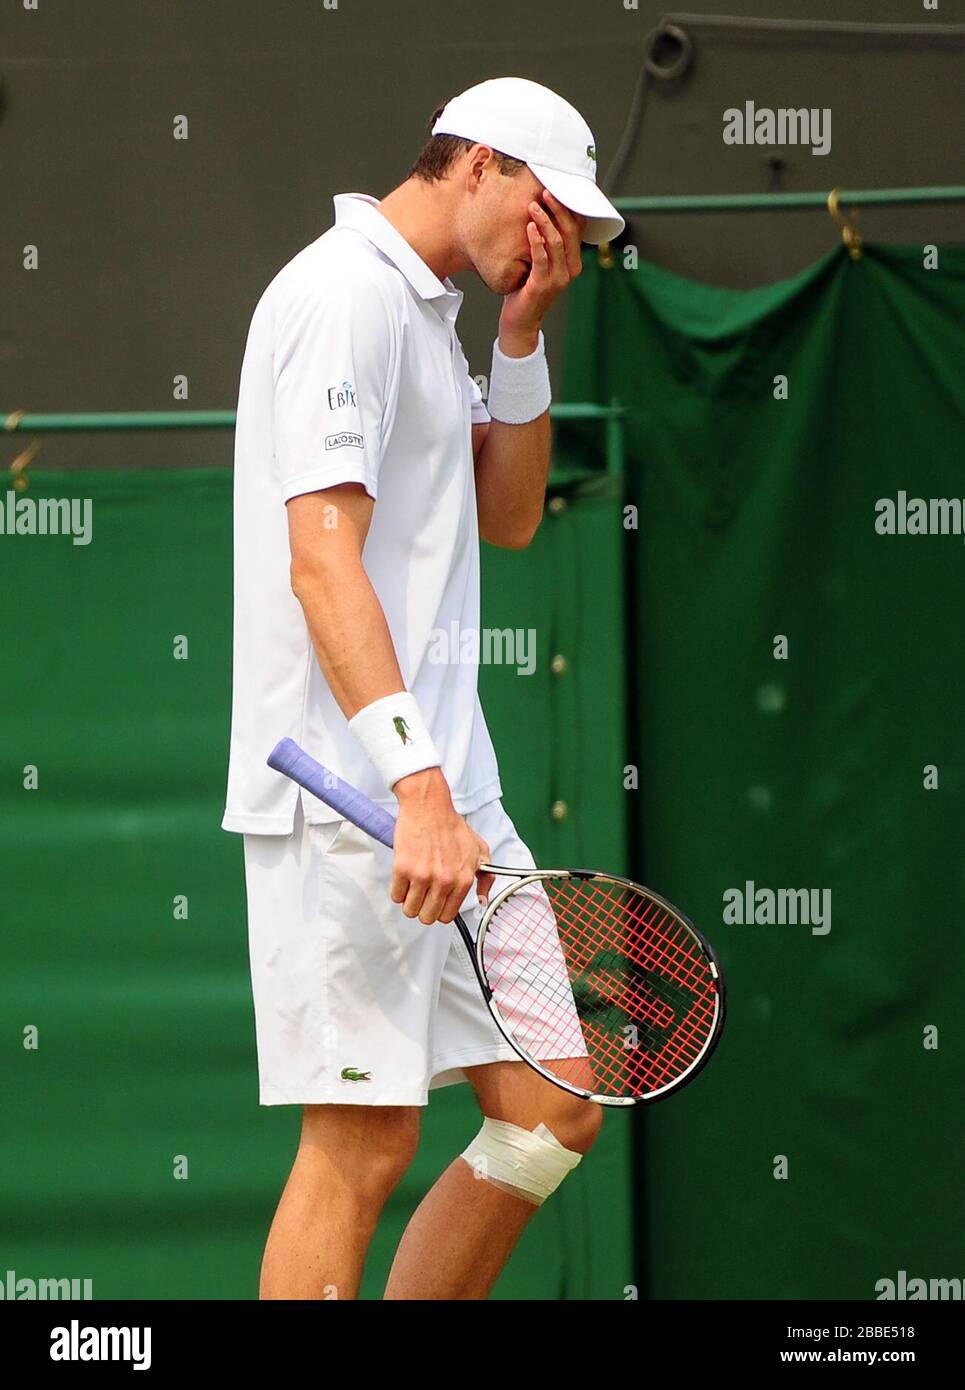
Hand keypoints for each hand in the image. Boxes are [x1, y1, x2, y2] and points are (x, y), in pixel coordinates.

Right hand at [391, 768, 492, 924]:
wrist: (428, 806)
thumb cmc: (451, 826)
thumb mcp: (478, 850)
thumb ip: (485, 876)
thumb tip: (482, 899)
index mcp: (463, 879)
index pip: (448, 916)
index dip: (439, 910)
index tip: (435, 902)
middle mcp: (444, 880)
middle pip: (427, 917)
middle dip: (423, 908)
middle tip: (422, 894)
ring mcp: (422, 876)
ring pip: (410, 910)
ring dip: (409, 901)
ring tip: (413, 885)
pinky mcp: (403, 869)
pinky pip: (396, 895)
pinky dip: (398, 890)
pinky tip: (404, 877)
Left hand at [498, 190, 586, 349]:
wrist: (520, 320)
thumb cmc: (526, 288)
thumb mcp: (541, 263)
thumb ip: (548, 244)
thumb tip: (542, 212)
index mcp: (573, 262)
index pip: (578, 229)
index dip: (569, 208)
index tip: (557, 189)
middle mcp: (570, 270)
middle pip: (570, 231)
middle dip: (558, 209)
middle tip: (545, 193)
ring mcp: (558, 278)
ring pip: (556, 242)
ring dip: (544, 221)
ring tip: (532, 206)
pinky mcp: (543, 284)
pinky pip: (542, 257)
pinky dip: (536, 240)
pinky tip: (529, 227)